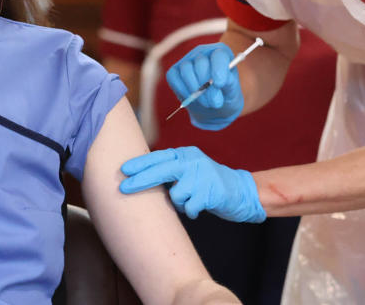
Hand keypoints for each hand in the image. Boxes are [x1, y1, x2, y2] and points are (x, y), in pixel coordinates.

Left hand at [119, 146, 265, 222]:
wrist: (241, 191)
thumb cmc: (208, 183)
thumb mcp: (189, 170)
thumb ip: (170, 170)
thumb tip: (140, 177)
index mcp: (185, 154)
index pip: (158, 157)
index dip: (140, 164)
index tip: (123, 170)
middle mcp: (193, 161)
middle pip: (162, 170)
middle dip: (140, 180)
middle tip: (123, 188)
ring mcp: (203, 175)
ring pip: (176, 194)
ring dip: (179, 203)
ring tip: (189, 201)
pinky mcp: (211, 192)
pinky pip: (189, 207)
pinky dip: (191, 211)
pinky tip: (199, 207)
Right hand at [166, 43, 242, 129]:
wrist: (214, 108)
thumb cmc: (226, 95)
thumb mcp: (233, 91)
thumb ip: (228, 83)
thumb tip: (216, 82)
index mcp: (221, 53)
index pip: (219, 55)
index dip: (218, 69)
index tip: (219, 84)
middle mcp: (203, 53)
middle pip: (201, 63)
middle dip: (207, 86)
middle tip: (215, 103)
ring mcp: (187, 60)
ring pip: (186, 69)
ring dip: (195, 90)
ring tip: (206, 103)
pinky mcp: (175, 71)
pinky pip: (173, 78)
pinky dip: (182, 91)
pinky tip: (192, 99)